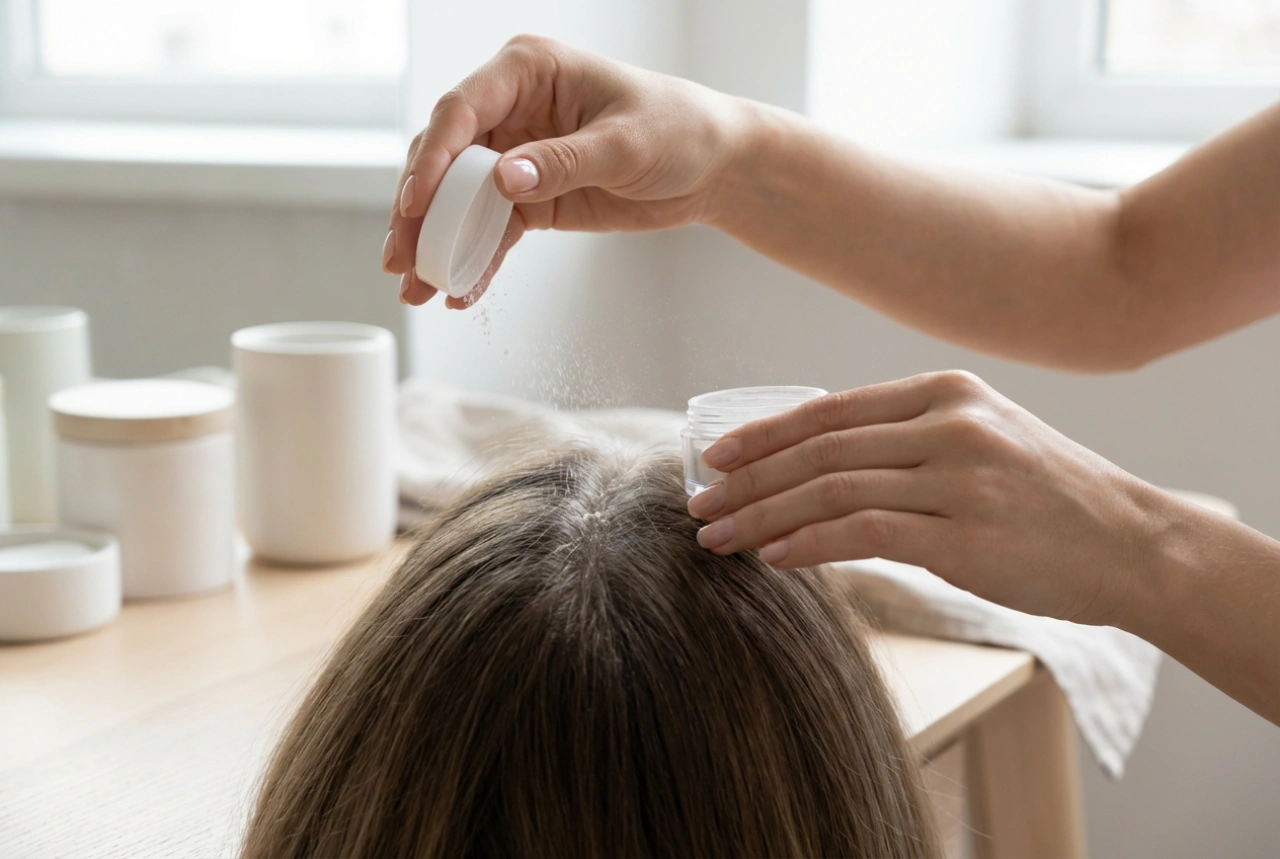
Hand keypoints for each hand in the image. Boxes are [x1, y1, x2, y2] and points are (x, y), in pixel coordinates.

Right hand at [383, 35, 745, 307]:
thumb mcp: (624, 144)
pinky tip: (460, 293)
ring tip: (416, 287)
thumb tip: (503, 181)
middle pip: (444, 159)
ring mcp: (515, 155)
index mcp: (528, 72)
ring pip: (458, 201)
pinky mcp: (529, 197)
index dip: (432, 157)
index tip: (416, 202)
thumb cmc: (677, 130)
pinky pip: (491, 231)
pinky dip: (476, 261)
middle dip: (418, 211)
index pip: (461, 110)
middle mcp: (511, 110)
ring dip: (437, 244)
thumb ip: (563, 161)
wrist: (711, 166)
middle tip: (399, 258)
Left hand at [687, 370, 1170, 625]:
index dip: (764, 434)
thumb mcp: (982, 440)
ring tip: (719, 537)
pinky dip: (806, 545)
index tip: (717, 457)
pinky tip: (771, 557)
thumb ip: (905, 441)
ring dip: (762, 515)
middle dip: (748, 478)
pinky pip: (862, 534)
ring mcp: (959, 477)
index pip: (830, 410)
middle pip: (819, 449)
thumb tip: (813, 467)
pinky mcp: (966, 536)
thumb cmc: (1048, 498)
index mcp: (944, 392)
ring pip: (830, 490)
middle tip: (699, 504)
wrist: (1134, 544)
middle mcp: (949, 423)